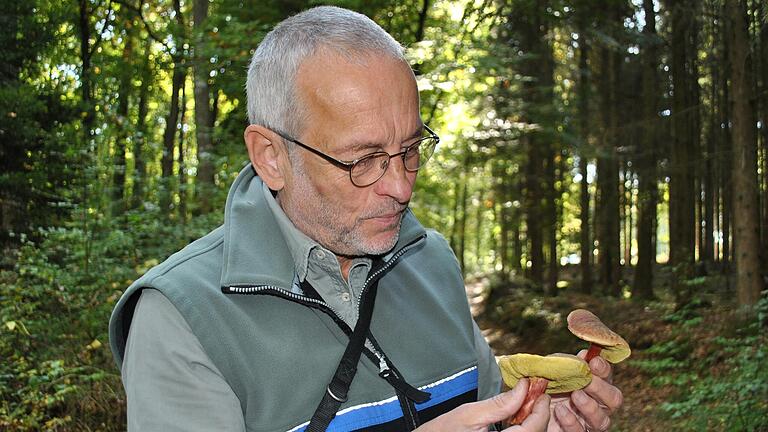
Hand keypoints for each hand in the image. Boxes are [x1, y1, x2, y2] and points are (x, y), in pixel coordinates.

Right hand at [415, 378, 549, 431]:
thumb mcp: (470, 414)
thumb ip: (500, 403)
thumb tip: (523, 387)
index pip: (535, 428)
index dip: (541, 407)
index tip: (539, 389)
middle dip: (537, 412)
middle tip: (532, 391)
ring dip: (530, 421)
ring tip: (523, 402)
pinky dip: (521, 429)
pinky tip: (514, 417)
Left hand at [547, 351, 623, 431]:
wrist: (531, 406)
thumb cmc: (547, 386)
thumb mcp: (555, 370)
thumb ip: (569, 363)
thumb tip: (585, 354)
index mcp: (595, 385)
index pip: (608, 376)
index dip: (604, 368)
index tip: (594, 362)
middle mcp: (597, 404)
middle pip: (614, 399)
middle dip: (601, 388)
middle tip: (587, 381)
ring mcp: (589, 422)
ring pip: (603, 420)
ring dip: (590, 406)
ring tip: (575, 395)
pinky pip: (581, 431)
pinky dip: (571, 421)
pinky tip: (560, 410)